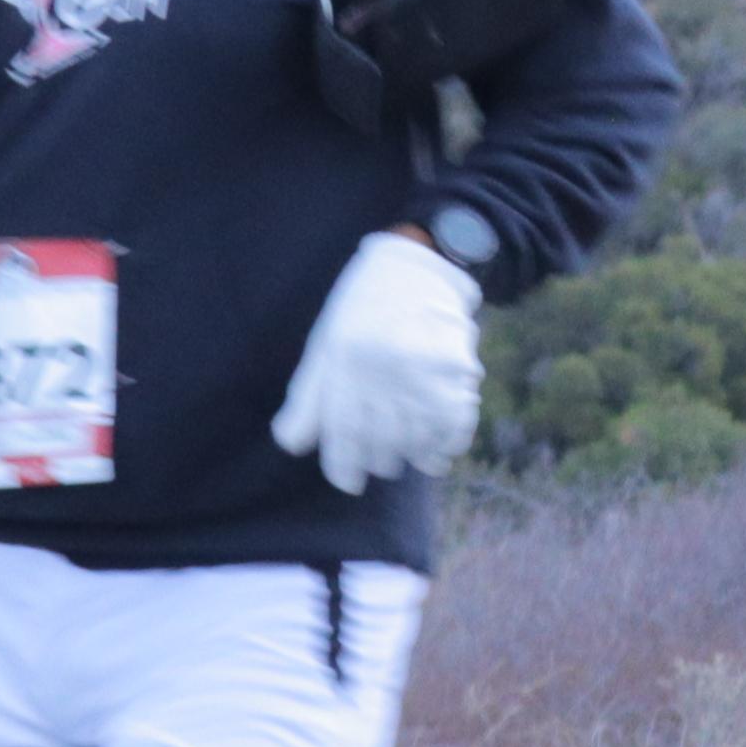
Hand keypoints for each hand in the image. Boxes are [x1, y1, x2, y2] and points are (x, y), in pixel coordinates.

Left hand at [270, 229, 483, 491]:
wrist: (416, 264)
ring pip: (418, 437)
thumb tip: (291, 445)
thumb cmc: (361, 309)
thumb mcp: (325, 346)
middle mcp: (380, 367)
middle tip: (383, 464)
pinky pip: (454, 420)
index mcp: (344, 362)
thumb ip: (308, 398)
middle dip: (381, 460)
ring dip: (416, 456)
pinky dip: (448, 442)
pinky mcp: (454, 365)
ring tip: (417, 460)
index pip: (342, 434)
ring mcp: (420, 368)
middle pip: (382, 441)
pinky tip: (441, 447)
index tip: (349, 482)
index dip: (344, 467)